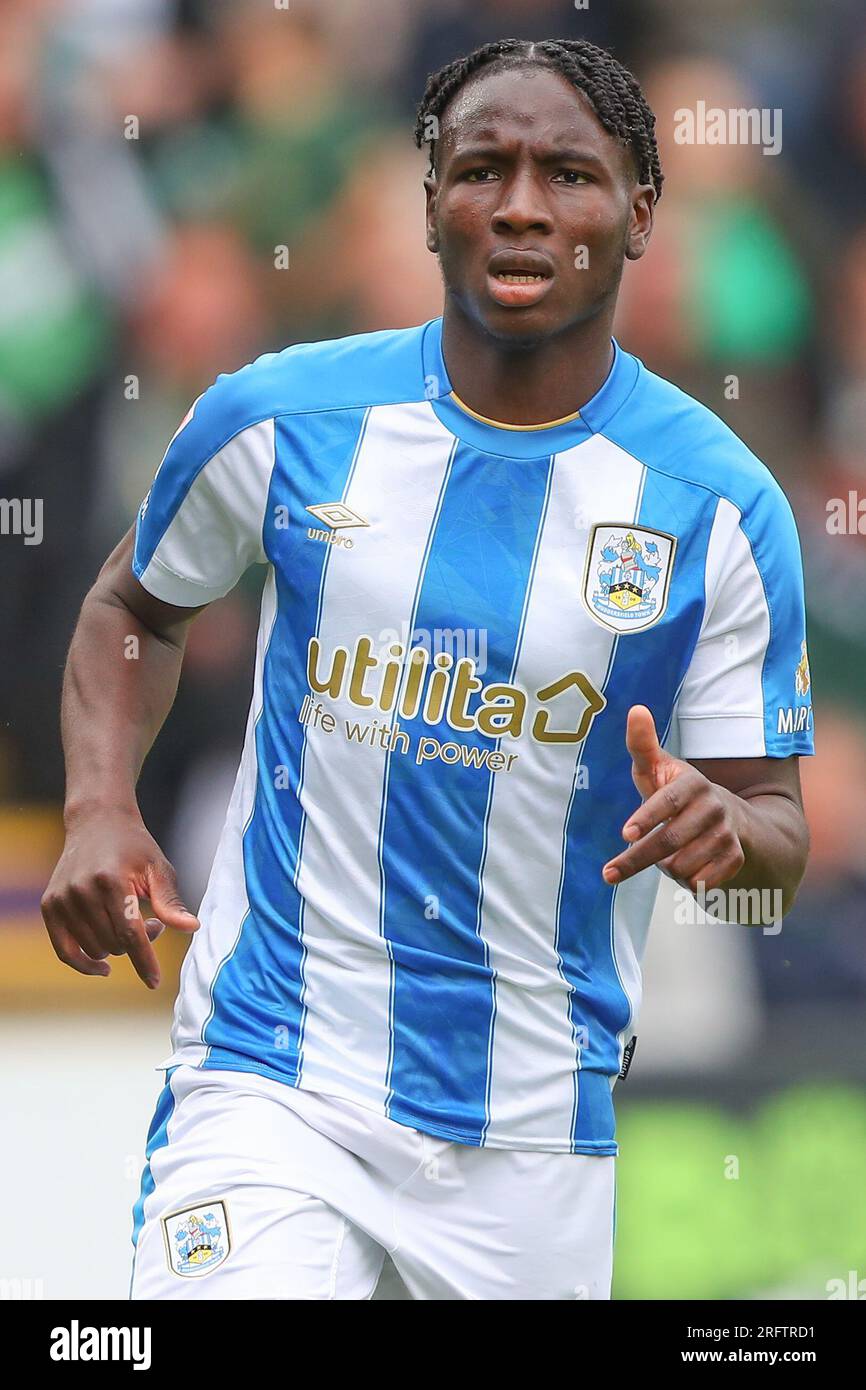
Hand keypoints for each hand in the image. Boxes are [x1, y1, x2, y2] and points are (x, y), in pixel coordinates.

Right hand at [41, 807, 199, 988]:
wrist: (97, 823)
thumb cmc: (135, 847)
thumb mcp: (158, 869)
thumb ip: (170, 902)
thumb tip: (192, 928)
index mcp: (111, 881)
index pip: (130, 934)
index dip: (144, 961)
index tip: (155, 982)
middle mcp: (82, 891)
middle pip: (114, 944)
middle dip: (138, 942)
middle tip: (151, 921)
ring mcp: (62, 899)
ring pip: (94, 949)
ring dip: (116, 947)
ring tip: (129, 921)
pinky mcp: (49, 905)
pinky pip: (65, 950)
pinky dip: (84, 964)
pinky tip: (103, 967)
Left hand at [601, 705, 745, 891]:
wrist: (732, 819)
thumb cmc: (679, 793)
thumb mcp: (660, 769)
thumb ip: (642, 746)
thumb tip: (636, 709)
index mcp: (693, 783)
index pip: (668, 802)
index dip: (647, 817)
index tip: (625, 834)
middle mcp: (714, 807)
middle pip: (670, 841)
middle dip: (636, 859)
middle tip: (608, 874)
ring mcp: (727, 834)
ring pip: (682, 865)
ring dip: (666, 868)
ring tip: (666, 856)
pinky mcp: (736, 859)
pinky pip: (702, 882)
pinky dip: (687, 882)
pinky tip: (687, 870)